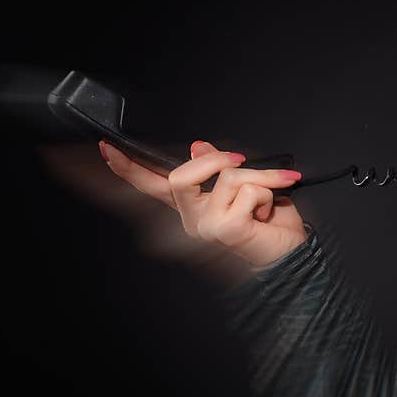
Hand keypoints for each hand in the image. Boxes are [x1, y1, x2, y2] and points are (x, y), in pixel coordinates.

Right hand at [99, 140, 306, 266]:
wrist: (291, 251)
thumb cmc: (271, 223)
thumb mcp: (246, 185)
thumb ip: (218, 168)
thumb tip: (197, 146)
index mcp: (194, 206)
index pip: (154, 185)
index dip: (128, 168)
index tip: (105, 148)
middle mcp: (194, 219)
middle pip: (180, 176)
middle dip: (215, 160)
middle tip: (240, 160)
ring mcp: (206, 227)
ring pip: (227, 177)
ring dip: (260, 179)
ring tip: (268, 198)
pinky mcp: (226, 230)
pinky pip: (247, 191)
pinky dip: (268, 192)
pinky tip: (266, 213)